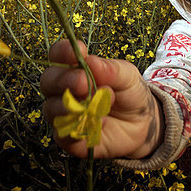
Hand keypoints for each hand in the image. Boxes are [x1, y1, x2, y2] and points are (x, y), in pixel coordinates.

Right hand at [41, 40, 163, 158]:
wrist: (143, 124)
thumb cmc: (130, 93)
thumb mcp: (128, 76)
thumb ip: (110, 69)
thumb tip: (90, 62)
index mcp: (75, 69)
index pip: (57, 55)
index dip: (63, 51)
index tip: (78, 52)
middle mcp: (63, 90)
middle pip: (48, 80)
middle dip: (64, 79)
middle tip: (84, 81)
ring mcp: (64, 115)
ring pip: (51, 108)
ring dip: (72, 105)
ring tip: (99, 105)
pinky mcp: (69, 139)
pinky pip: (63, 135)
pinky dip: (79, 128)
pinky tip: (100, 123)